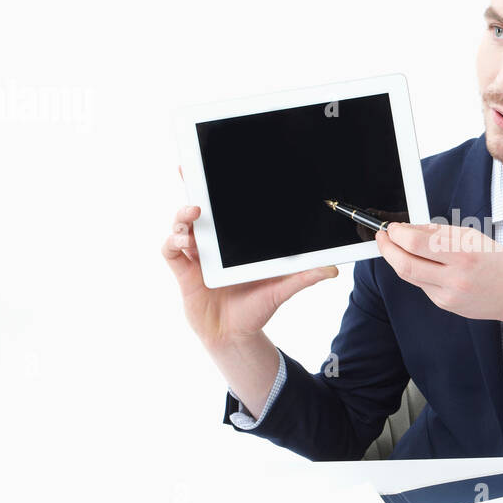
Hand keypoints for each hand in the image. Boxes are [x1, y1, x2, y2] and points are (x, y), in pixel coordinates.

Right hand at [162, 167, 338, 344]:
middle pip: (197, 210)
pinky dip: (171, 241)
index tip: (216, 166)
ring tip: (194, 214)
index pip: (225, 209)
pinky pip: (169, 250)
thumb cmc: (257, 308)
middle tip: (189, 172)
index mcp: (235, 241)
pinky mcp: (184, 271)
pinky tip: (182, 241)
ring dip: (183, 216)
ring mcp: (197, 256)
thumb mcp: (283, 288)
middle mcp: (214, 243)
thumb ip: (304, 276)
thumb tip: (333, 269)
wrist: (236, 336)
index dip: (217, 187)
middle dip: (191, 188)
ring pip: (181, 225)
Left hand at [374, 222, 502, 323]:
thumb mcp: (472, 237)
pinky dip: (416, 270)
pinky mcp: (444, 304)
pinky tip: (421, 263)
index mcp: (463, 254)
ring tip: (394, 246)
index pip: (415, 243)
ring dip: (396, 258)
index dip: (397, 233)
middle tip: (382, 236)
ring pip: (409, 275)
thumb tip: (407, 229)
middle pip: (404, 263)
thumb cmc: (497, 261)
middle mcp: (454, 277)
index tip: (392, 227)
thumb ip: (438, 233)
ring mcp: (447, 295)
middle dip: (386, 248)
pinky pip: (421, 284)